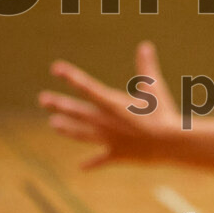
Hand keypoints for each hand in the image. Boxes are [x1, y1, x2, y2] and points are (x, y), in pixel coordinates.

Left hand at [39, 41, 179, 169]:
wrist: (171, 143)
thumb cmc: (163, 112)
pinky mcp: (118, 154)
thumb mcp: (155, 87)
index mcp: (114, 104)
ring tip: (53, 124)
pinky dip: (92, 163)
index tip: (56, 68)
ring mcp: (109, 139)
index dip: (71, 77)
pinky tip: (81, 167)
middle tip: (43, 99)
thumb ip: (146, 67)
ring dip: (67, 129)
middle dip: (60, 104)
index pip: (88, 87)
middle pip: (78, 112)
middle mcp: (106, 122)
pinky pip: (101, 159)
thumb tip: (145, 45)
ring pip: (82, 133)